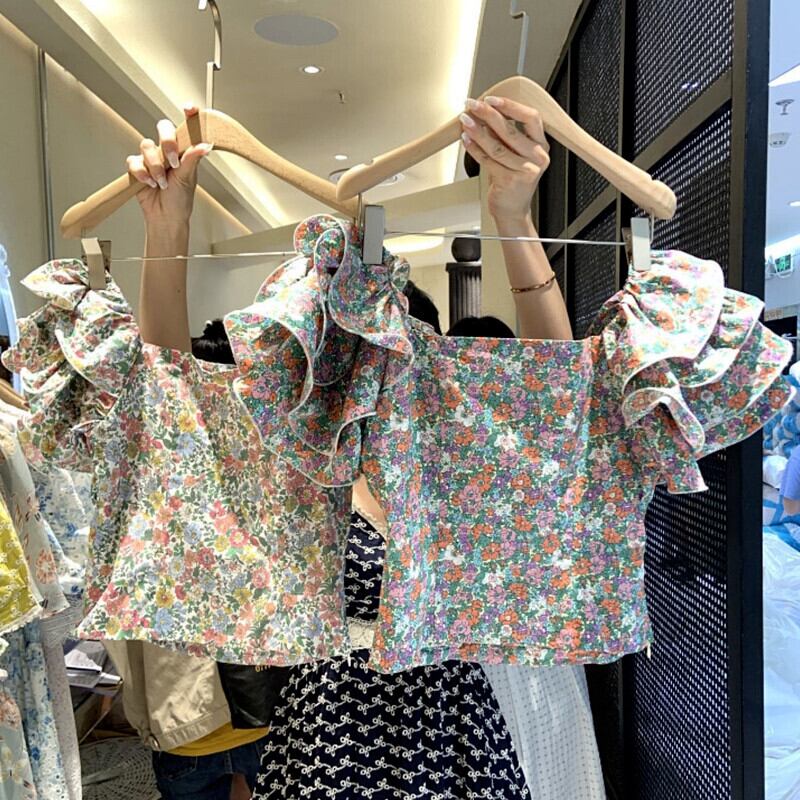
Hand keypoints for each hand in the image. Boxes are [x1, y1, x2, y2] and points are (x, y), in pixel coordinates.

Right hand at [126, 104, 211, 229]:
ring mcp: (152, 157)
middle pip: (162, 128)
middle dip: (166, 142)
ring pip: (146, 145)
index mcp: (183, 151)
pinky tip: (149, 183)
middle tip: (172, 161)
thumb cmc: (180, 200)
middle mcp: (167, 151)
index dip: (187, 114)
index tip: (189, 108)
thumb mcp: (188, 178)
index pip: (185, 127)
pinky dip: (141, 172)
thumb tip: (206, 145)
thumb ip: (192, 159)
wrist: (165, 217)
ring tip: (162, 182)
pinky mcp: (138, 167)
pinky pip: (133, 160)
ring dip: (155, 166)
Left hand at [459, 96, 549, 222]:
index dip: (510, 106)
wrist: (512, 210)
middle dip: (488, 115)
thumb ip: (506, 135)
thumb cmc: (513, 180)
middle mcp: (537, 157)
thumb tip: (485, 112)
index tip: (492, 99)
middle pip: (510, 130)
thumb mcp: (516, 154)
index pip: (531, 117)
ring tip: (465, 122)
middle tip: (472, 105)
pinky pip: (488, 161)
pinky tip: (466, 140)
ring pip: (497, 146)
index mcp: (542, 146)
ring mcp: (525, 171)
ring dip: (478, 132)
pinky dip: (475, 149)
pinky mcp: (509, 181)